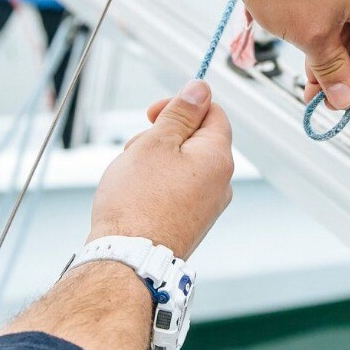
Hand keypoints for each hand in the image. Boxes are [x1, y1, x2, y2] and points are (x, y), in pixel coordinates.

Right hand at [90, 80, 233, 258]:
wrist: (129, 259)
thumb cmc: (138, 203)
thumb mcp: (156, 142)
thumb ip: (181, 113)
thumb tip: (200, 89)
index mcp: (218, 158)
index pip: (213, 113)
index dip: (183, 106)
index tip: (153, 113)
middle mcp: (221, 183)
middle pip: (196, 139)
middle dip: (164, 136)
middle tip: (137, 149)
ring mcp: (207, 205)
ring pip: (183, 165)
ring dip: (156, 160)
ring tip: (132, 176)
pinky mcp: (192, 221)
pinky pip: (178, 189)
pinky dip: (157, 184)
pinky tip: (136, 195)